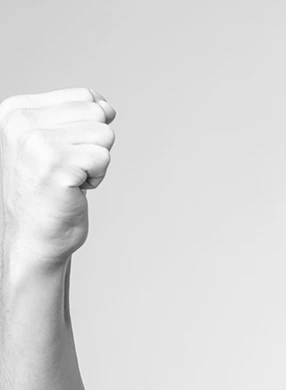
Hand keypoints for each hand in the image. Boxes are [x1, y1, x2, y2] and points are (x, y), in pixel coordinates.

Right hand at [0, 88, 116, 267]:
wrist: (33, 236)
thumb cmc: (48, 191)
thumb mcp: (54, 141)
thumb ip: (76, 116)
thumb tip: (107, 106)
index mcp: (17, 109)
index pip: (85, 96)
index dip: (89, 127)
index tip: (65, 152)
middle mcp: (22, 122)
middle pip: (98, 113)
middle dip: (95, 144)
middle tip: (70, 168)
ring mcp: (37, 143)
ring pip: (105, 135)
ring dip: (96, 162)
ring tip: (71, 179)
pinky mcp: (57, 166)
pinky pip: (104, 158)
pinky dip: (97, 177)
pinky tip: (74, 190)